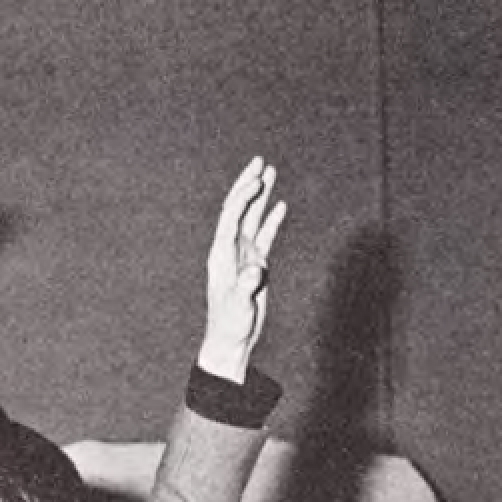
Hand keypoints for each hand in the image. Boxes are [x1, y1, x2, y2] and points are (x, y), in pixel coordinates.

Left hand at [196, 154, 286, 380]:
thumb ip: (246, 286)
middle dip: (248, 185)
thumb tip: (257, 269)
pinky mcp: (256, 265)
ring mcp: (244, 255)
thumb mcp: (238, 306)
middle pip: (239, 209)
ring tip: (270, 172)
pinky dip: (272, 220)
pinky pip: (264, 236)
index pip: (231, 217)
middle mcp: (231, 249)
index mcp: (222, 254)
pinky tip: (280, 205)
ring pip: (253, 218)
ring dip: (261, 196)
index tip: (257, 184)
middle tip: (259, 161)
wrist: (231, 340)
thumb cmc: (230, 324)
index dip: (243, 198)